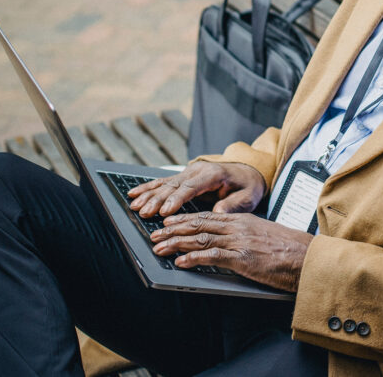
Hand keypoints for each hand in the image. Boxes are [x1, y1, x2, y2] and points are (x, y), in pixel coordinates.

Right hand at [127, 161, 265, 217]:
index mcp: (213, 174)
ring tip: (134, 205)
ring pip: (165, 183)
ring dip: (148, 194)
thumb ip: (233, 205)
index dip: (176, 199)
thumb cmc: (248, 185)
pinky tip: (133, 193)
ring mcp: (189, 172)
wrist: (248, 169)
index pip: (191, 187)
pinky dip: (147, 187)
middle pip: (173, 186)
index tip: (164, 211)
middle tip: (143, 212)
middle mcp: (197, 171)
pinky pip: (163, 182)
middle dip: (156, 199)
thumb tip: (218, 213)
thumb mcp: (248, 196)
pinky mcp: (183, 177)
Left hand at [150, 212, 312, 291]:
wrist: (308, 257)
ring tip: (159, 248)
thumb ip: (244, 234)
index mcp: (243, 219)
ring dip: (176, 244)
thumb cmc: (289, 249)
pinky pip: (212, 256)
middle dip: (173, 229)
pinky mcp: (242, 258)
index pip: (207, 215)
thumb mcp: (264, 235)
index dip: (184, 219)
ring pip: (200, 239)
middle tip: (155, 234)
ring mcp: (239, 241)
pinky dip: (193, 259)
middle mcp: (238, 227)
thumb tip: (228, 242)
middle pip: (198, 224)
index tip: (169, 222)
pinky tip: (180, 262)